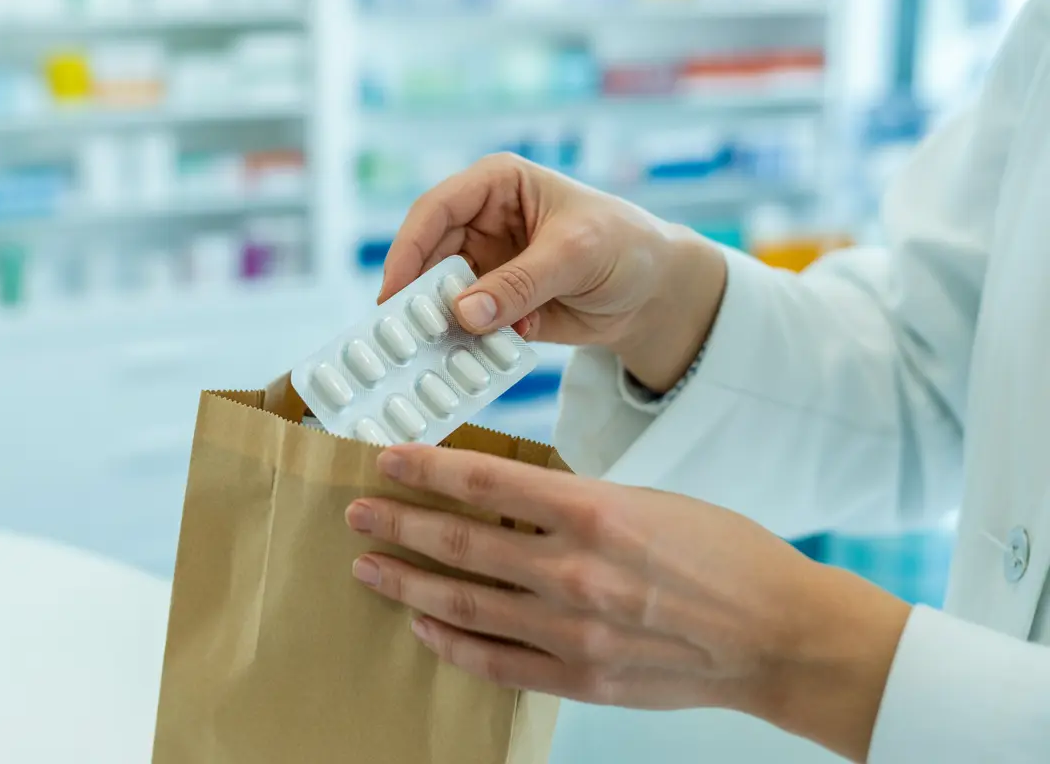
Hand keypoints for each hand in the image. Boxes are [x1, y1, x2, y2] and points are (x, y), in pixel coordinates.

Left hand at [346, 445, 911, 762]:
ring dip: (408, 582)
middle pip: (460, 543)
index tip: (387, 459)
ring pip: (464, 603)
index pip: (483, 482)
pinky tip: (422, 625)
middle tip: (357, 513)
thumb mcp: (647, 500)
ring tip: (368, 566)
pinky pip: (494, 661)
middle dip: (399, 525)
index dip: (426, 469)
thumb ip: (573, 503)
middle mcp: (572, 571)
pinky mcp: (579, 677)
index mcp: (593, 511)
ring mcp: (572, 631)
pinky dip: (451, 642)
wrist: (778, 636)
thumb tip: (506, 499)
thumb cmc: (724, 555)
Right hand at [380, 154, 727, 391]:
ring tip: (428, 357)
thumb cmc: (624, 246)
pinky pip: (465, 326)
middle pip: (428, 256)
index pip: (437, 210)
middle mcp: (481, 222)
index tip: (393, 293)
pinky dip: (464, 346)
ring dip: (438, 326)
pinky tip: (465, 366)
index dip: (408, 249)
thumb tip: (464, 312)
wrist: (654, 292)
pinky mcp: (494, 304)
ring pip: (440, 295)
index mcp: (497, 185)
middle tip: (400, 337)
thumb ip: (520, 283)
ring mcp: (485, 265)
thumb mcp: (576, 255)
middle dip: (416, 296)